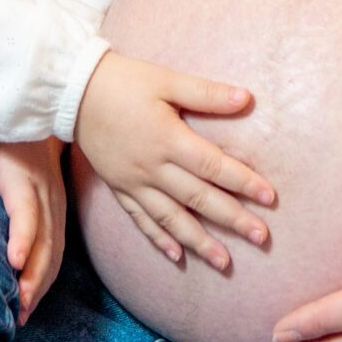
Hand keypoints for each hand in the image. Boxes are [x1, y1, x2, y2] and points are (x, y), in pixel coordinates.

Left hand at [0, 127, 65, 321]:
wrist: (42, 124)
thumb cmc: (2, 133)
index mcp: (25, 178)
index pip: (26, 210)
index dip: (23, 235)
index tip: (14, 261)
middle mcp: (46, 197)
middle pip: (46, 242)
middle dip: (33, 276)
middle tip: (16, 306)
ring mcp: (56, 210)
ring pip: (54, 254)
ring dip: (40, 285)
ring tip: (21, 315)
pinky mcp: (58, 220)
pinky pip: (56, 255)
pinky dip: (44, 281)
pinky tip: (28, 303)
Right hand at [74, 53, 275, 274]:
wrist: (72, 90)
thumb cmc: (124, 81)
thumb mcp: (166, 79)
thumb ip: (206, 93)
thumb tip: (247, 98)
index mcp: (168, 139)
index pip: (213, 166)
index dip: (243, 182)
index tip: (269, 197)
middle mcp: (152, 167)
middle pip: (198, 198)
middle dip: (232, 219)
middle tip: (261, 238)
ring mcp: (133, 181)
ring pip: (171, 218)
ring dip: (199, 242)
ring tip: (224, 262)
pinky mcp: (118, 187)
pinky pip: (140, 219)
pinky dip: (159, 239)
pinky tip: (177, 257)